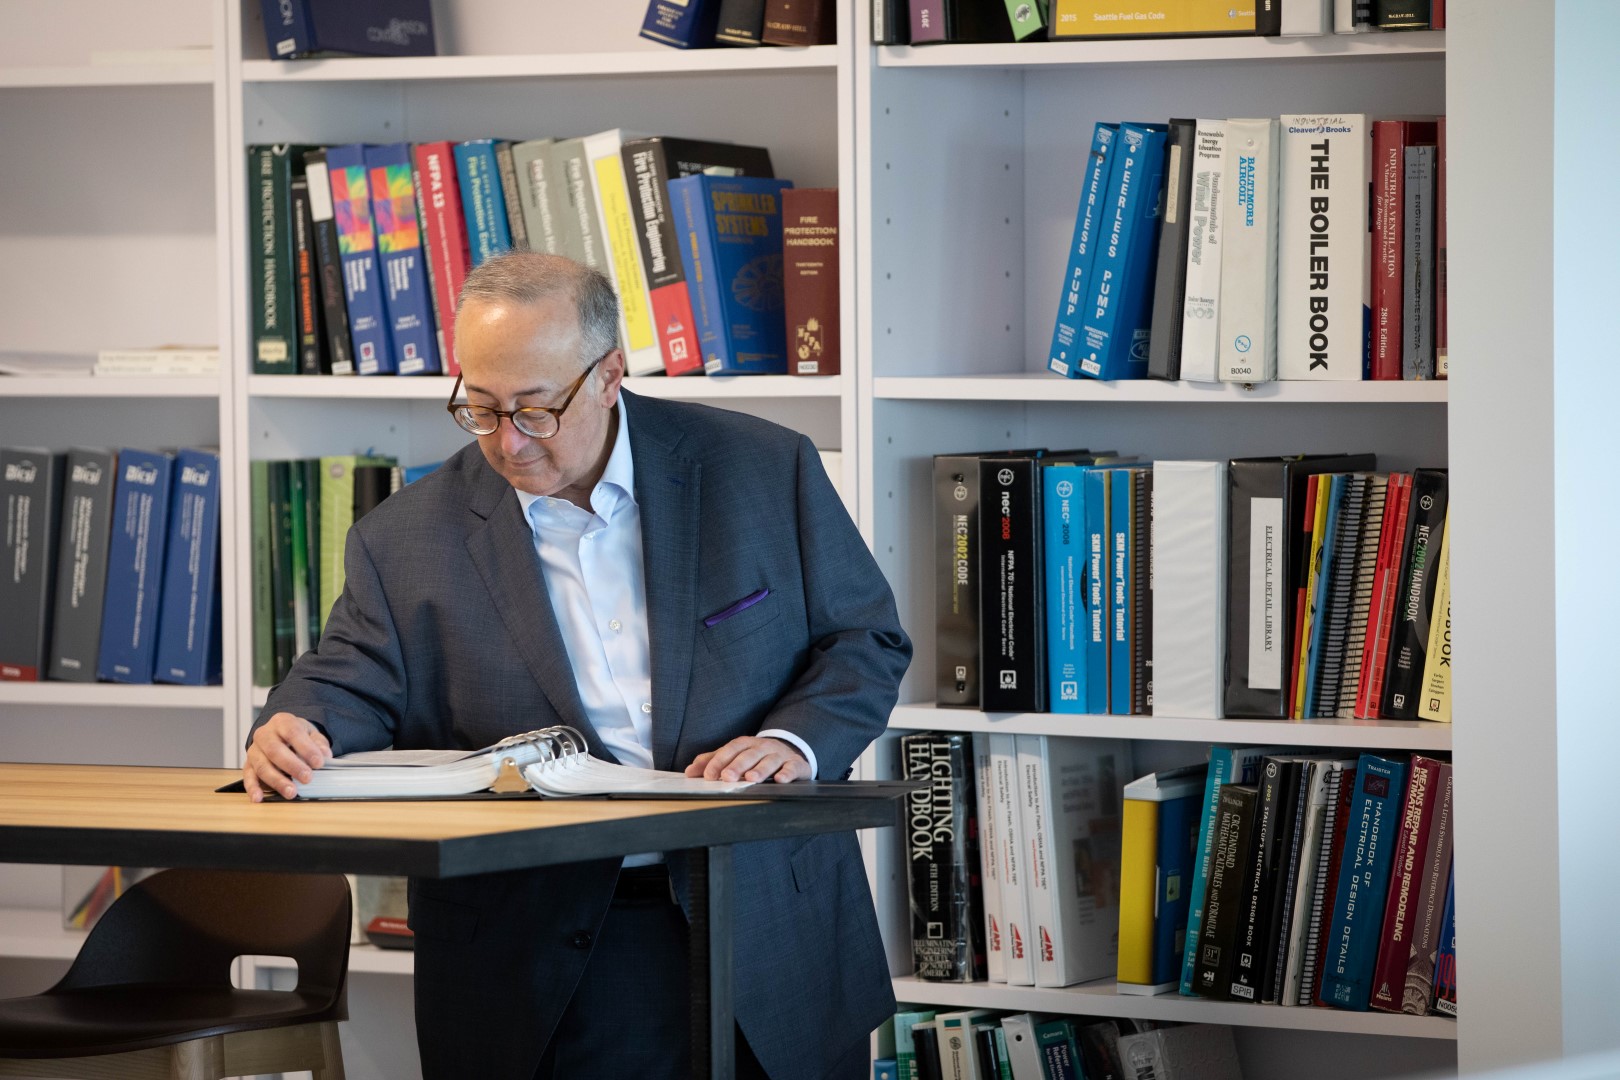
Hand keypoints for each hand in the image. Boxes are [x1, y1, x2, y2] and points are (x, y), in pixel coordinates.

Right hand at [243, 712, 332, 802]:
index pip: (293, 732)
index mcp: (282, 722)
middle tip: (307, 778)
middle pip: (275, 750)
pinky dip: (253, 788)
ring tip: (292, 792)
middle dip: (292, 766)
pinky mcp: (248, 765)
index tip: (318, 762)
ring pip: (262, 766)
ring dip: (277, 781)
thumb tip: (324, 754)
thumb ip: (318, 742)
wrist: (280, 734)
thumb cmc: (297, 735)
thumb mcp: (311, 733)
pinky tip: (259, 798)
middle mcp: (264, 734)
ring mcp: (254, 750)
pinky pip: (248, 776)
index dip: (306, 748)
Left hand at [684, 736, 808, 783]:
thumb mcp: (735, 756)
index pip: (731, 750)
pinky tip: (781, 780)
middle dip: (738, 766)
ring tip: (751, 779)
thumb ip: (712, 761)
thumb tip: (689, 771)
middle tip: (727, 777)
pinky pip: (792, 767)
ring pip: (769, 761)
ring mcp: (780, 755)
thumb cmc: (756, 757)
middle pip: (749, 755)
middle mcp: (763, 747)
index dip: (719, 761)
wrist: (790, 752)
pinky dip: (787, 773)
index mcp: (746, 744)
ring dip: (760, 769)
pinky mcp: (796, 765)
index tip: (708, 775)